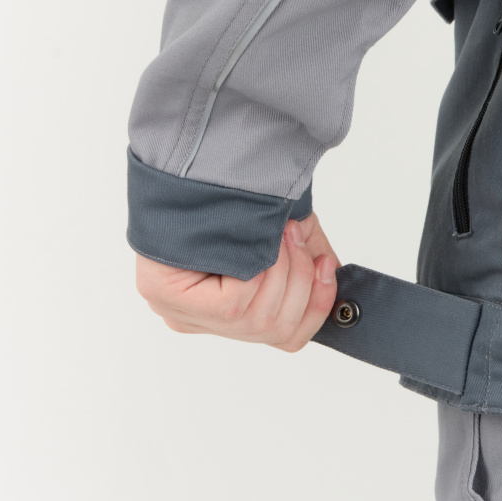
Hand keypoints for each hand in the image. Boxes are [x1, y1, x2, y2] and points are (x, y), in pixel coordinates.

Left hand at [135, 211, 339, 350]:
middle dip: (302, 281)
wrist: (194, 162)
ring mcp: (182, 314)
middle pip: (278, 331)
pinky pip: (234, 306)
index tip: (326, 265)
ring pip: (260, 319)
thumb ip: (306, 265)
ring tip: (282, 232)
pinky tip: (257, 243)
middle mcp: (202, 321)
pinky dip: (257, 272)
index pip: (286, 338)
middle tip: (299, 238)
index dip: (317, 307)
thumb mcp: (282, 236)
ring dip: (283, 270)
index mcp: (226, 314)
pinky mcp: (169, 300)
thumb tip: (332, 281)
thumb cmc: (232, 199)